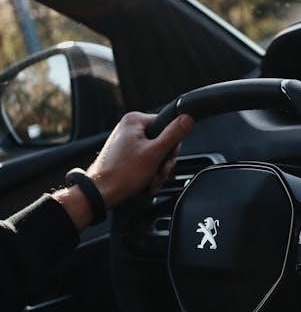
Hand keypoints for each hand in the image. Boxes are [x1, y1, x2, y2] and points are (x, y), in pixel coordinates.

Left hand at [55, 112, 193, 230]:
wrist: (101, 193)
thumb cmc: (122, 174)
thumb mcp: (155, 153)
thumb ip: (174, 134)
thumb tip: (188, 118)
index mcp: (135, 120)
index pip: (168, 125)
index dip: (171, 146)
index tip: (167, 159)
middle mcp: (129, 128)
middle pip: (162, 141)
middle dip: (163, 162)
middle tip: (158, 173)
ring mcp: (126, 142)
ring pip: (155, 154)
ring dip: (157, 170)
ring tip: (151, 180)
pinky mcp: (125, 155)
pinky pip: (145, 160)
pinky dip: (149, 173)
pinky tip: (146, 182)